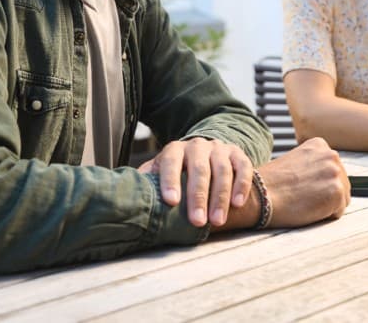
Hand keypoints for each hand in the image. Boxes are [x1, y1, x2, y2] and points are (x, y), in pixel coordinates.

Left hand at [137, 137, 252, 227]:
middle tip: (198, 221)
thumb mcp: (159, 173)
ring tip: (218, 221)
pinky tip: (238, 204)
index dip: (170, 181)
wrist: (204, 154)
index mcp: (174, 150)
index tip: (170, 202)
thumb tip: (124, 198)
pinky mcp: (237, 154)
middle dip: (198, 196)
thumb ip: (146, 183)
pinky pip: (243, 168)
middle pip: (199, 169)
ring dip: (220, 196)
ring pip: (222, 170)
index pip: (170, 162)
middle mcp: (197, 146)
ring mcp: (219, 149)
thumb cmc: (177, 173)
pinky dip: (241, 185)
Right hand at [255, 137, 349, 227]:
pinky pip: (338, 212)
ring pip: (341, 198)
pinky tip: (308, 208)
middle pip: (340, 183)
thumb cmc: (272, 183)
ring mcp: (336, 173)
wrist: (261, 195)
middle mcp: (331, 155)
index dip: (317, 183)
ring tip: (305, 201)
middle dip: (325, 193)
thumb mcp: (295, 161)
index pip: (332, 170)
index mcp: (320, 145)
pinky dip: (325, 215)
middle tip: (302, 196)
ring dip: (326, 204)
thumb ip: (313, 164)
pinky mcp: (337, 192)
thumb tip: (323, 177)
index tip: (301, 185)